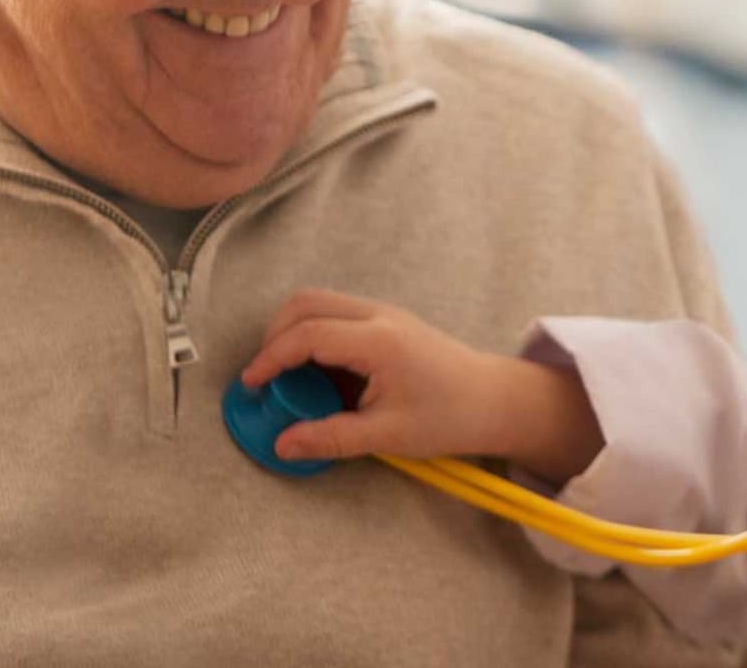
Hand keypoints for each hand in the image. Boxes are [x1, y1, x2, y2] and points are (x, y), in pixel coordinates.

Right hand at [241, 289, 605, 484]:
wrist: (495, 400)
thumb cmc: (449, 417)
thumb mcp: (388, 435)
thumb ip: (331, 437)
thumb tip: (283, 444)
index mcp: (378, 340)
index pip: (307, 334)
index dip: (270, 358)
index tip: (251, 386)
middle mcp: (379, 315)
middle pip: (306, 303)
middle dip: (275, 335)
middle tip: (264, 376)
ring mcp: (384, 313)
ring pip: (320, 303)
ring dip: (294, 331)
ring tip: (287, 377)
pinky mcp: (388, 321)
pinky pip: (338, 314)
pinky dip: (316, 335)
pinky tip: (319, 375)